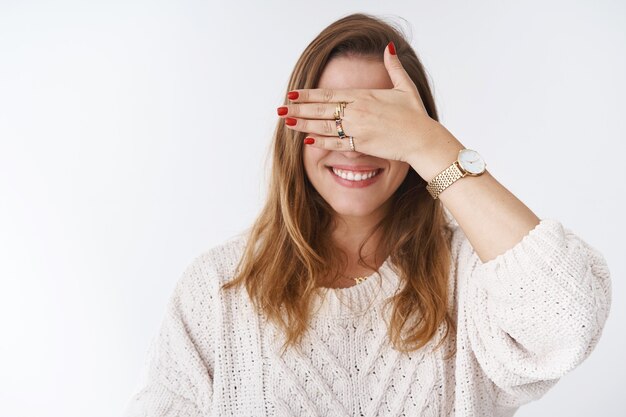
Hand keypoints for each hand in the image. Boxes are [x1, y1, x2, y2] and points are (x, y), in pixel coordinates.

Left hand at [276, 42, 448, 164]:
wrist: (423, 139)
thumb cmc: (416, 115)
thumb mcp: (405, 87)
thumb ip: (393, 67)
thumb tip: (389, 47)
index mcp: (364, 96)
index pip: (329, 93)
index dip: (307, 94)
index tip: (291, 93)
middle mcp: (357, 111)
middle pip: (321, 108)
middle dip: (298, 108)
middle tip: (280, 109)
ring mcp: (358, 129)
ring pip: (324, 126)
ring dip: (304, 124)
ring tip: (287, 122)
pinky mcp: (362, 145)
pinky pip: (336, 143)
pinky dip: (321, 142)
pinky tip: (307, 141)